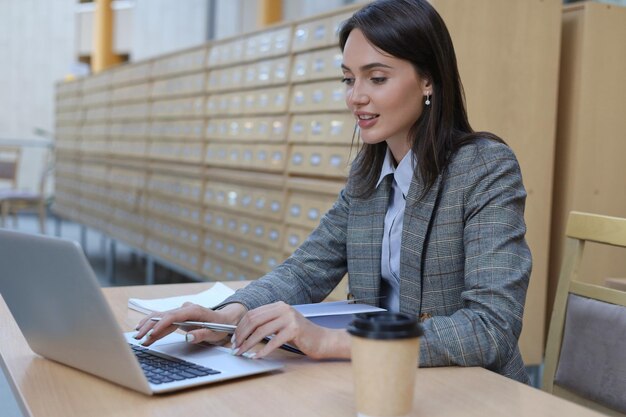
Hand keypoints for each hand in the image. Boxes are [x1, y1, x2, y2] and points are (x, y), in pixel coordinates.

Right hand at [134, 302, 246, 346]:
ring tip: (137, 336)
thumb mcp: (215, 334)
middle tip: (138, 338)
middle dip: (149, 326)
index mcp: (194, 311)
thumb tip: (188, 336)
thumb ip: (202, 335)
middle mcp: (185, 309)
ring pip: (161, 317)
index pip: (173, 316)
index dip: (160, 324)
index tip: (151, 334)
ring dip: (149, 326)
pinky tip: (144, 331)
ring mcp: (181, 312)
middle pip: (163, 316)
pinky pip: (164, 320)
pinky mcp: (179, 317)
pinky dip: (154, 326)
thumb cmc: (221, 326)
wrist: (226, 320)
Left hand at [232, 301, 350, 359]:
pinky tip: (256, 356)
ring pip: (261, 331)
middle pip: (254, 320)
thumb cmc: (300, 335)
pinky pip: (274, 341)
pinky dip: (263, 350)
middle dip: (242, 334)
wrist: (322, 340)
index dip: (240, 326)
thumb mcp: (282, 324)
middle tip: (235, 346)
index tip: (234, 338)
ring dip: (248, 343)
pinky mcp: (294, 330)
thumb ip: (267, 323)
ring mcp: (289, 318)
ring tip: (241, 352)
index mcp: (278, 305)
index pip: (253, 313)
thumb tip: (244, 332)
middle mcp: (283, 308)